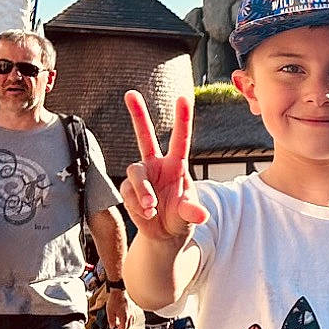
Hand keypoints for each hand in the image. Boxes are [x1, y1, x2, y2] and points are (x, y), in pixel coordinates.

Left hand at [104, 287, 129, 328]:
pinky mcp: (133, 309)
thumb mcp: (109, 311)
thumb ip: (111, 320)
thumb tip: (111, 326)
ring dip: (127, 326)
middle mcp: (130, 315)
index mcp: (124, 317)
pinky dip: (130, 321)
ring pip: (131, 322)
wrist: (119, 291)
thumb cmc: (114, 299)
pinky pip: (133, 318)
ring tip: (122, 326)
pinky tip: (127, 319)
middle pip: (128, 326)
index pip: (123, 328)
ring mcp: (132, 312)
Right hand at [122, 92, 205, 242]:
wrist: (165, 235)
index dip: (182, 119)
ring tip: (151, 207)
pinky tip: (148, 214)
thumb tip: (200, 214)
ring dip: (142, 191)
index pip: (180, 139)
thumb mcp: (189, 215)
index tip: (184, 98)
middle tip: (130, 93)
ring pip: (135, 172)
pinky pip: (128, 193)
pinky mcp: (128, 189)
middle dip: (138, 114)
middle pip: (144, 136)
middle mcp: (157, 165)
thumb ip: (191, 212)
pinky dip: (138, 206)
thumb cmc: (181, 218)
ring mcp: (141, 176)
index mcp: (176, 165)